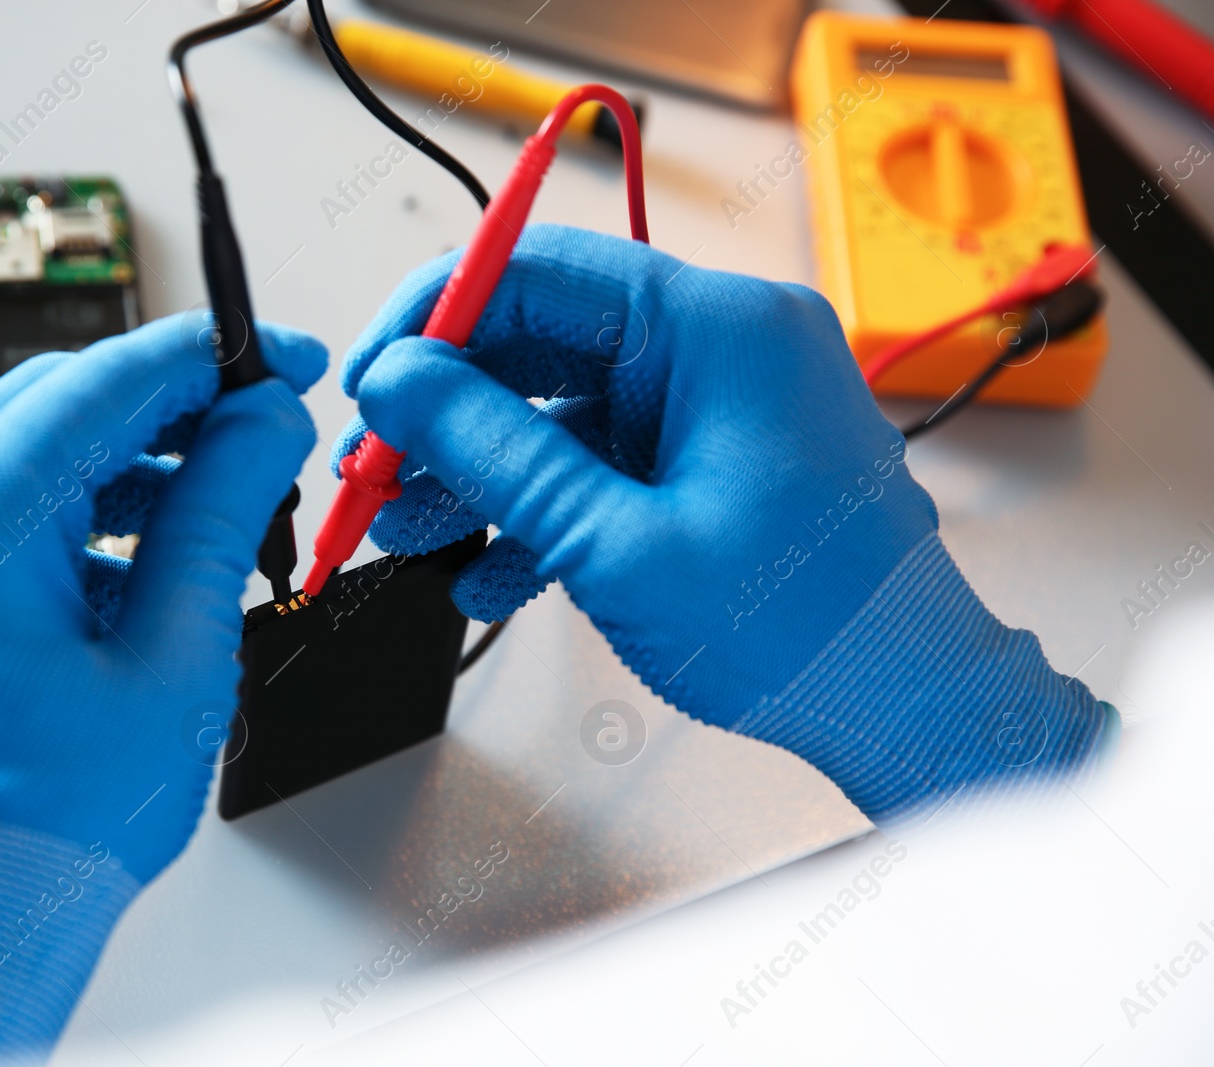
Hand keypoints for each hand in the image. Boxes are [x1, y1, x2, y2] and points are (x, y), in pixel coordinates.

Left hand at [0, 317, 326, 1066]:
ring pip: (26, 454)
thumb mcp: (173, 654)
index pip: (104, 382)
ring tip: (218, 508)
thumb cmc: (48, 823)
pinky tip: (147, 561)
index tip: (280, 358)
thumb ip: (219, 514)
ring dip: (126, 465)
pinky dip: (75, 516)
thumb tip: (262, 424)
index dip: (209, 360)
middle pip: (58, 404)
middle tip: (262, 427)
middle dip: (170, 409)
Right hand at [333, 224, 1108, 818]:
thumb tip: (399, 384)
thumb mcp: (616, 542)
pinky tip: (491, 573)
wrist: (902, 707)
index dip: (432, 318)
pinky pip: (601, 458)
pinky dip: (541, 507)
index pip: (537, 268)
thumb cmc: (801, 630)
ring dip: (479, 470)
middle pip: (541, 339)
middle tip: (371, 470)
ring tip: (407, 533)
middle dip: (446, 411)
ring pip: (559, 407)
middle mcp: (720, 345)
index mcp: (717, 327)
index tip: (367, 383)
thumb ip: (496, 453)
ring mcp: (716, 404)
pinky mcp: (710, 458)